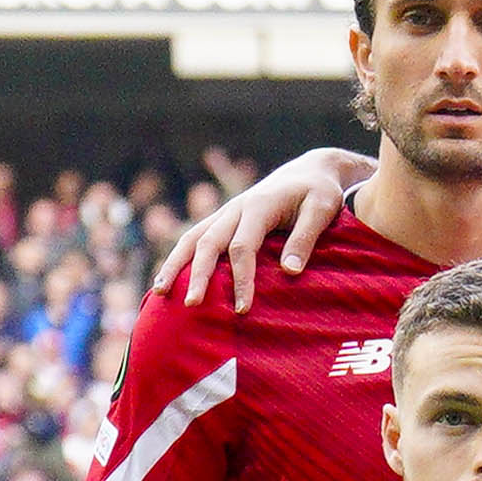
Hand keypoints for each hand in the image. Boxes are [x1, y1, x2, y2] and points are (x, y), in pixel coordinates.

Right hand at [157, 148, 373, 310]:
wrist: (308, 171)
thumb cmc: (319, 192)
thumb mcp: (322, 210)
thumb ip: (305, 238)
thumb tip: (289, 272)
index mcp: (259, 206)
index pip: (243, 247)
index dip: (241, 279)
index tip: (243, 308)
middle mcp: (235, 209)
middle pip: (208, 243)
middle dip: (198, 275)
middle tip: (191, 305)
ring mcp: (225, 214)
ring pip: (192, 238)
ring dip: (174, 264)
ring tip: (159, 292)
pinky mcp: (223, 220)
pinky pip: (195, 238)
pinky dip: (179, 258)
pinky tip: (168, 279)